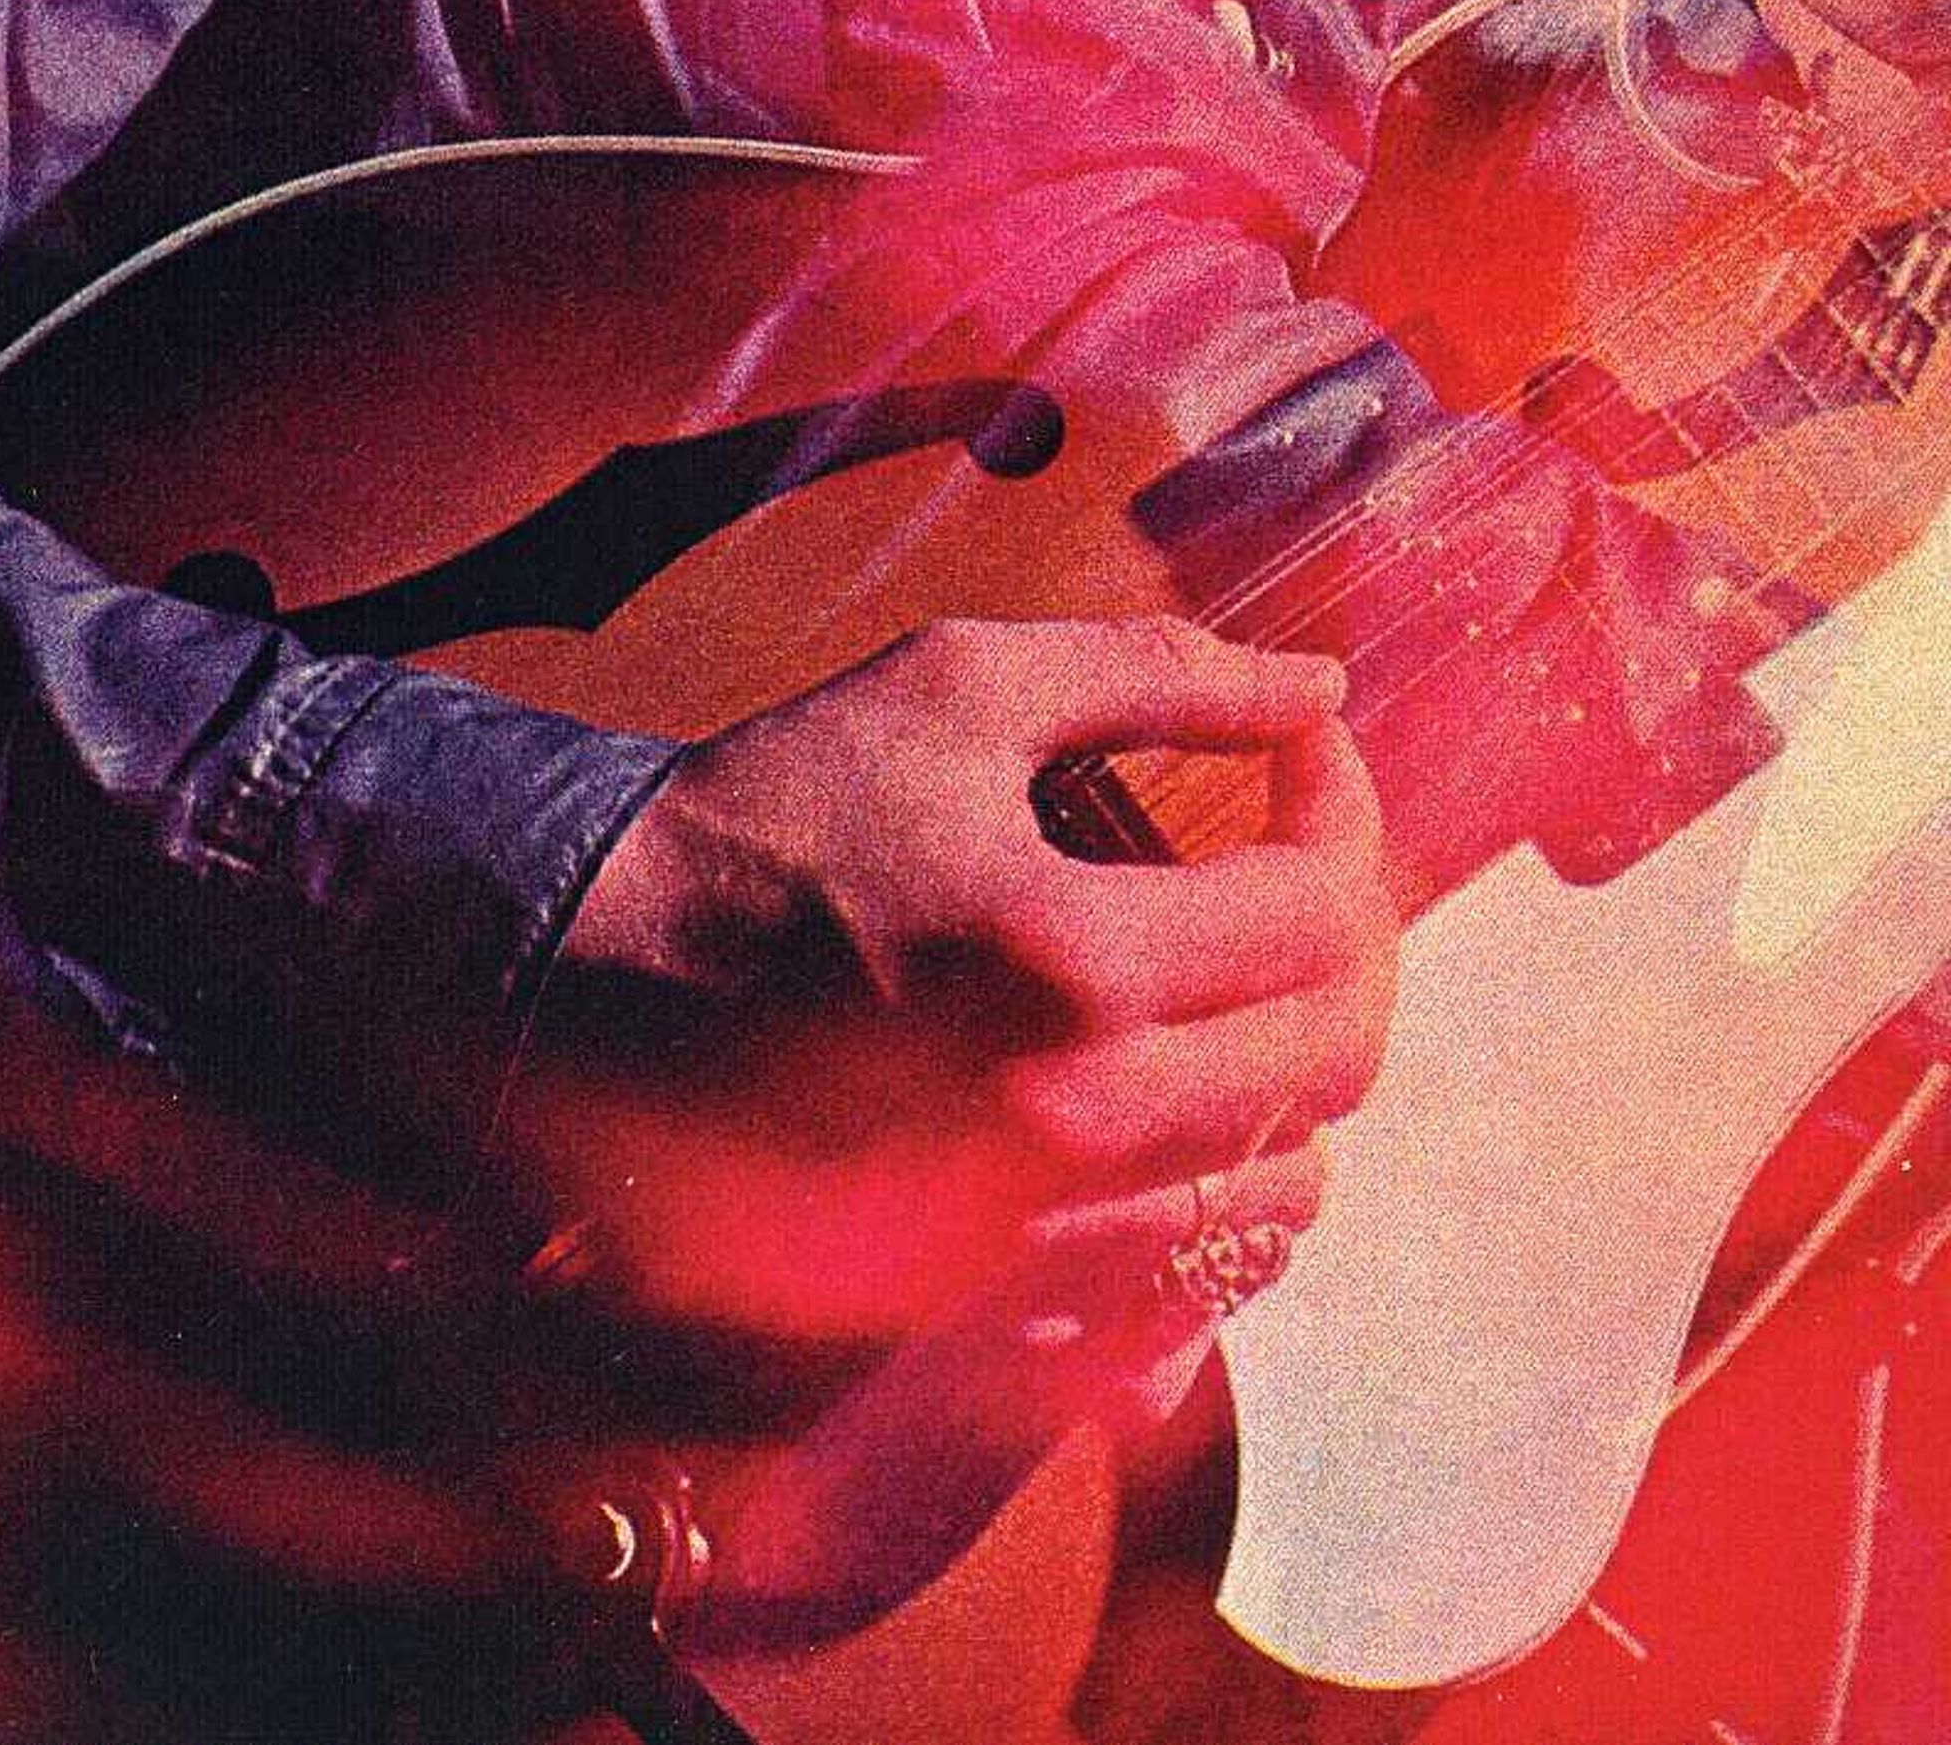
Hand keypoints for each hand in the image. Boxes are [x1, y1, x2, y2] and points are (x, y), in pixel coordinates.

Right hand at [525, 616, 1398, 1341]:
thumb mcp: (957, 688)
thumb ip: (1158, 674)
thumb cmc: (777, 810)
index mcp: (1074, 958)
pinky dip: (1229, 1191)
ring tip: (1246, 982)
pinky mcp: (988, 1279)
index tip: (1309, 754)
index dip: (1342, 807)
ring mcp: (1032, 1219)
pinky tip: (1186, 1104)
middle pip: (1336, 1054)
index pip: (1323, 905)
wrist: (602, 963)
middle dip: (1351, 939)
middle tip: (1300, 860)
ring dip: (1302, 1070)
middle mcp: (1073, 1116)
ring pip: (1289, 1184)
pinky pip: (1190, 1277)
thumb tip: (1319, 683)